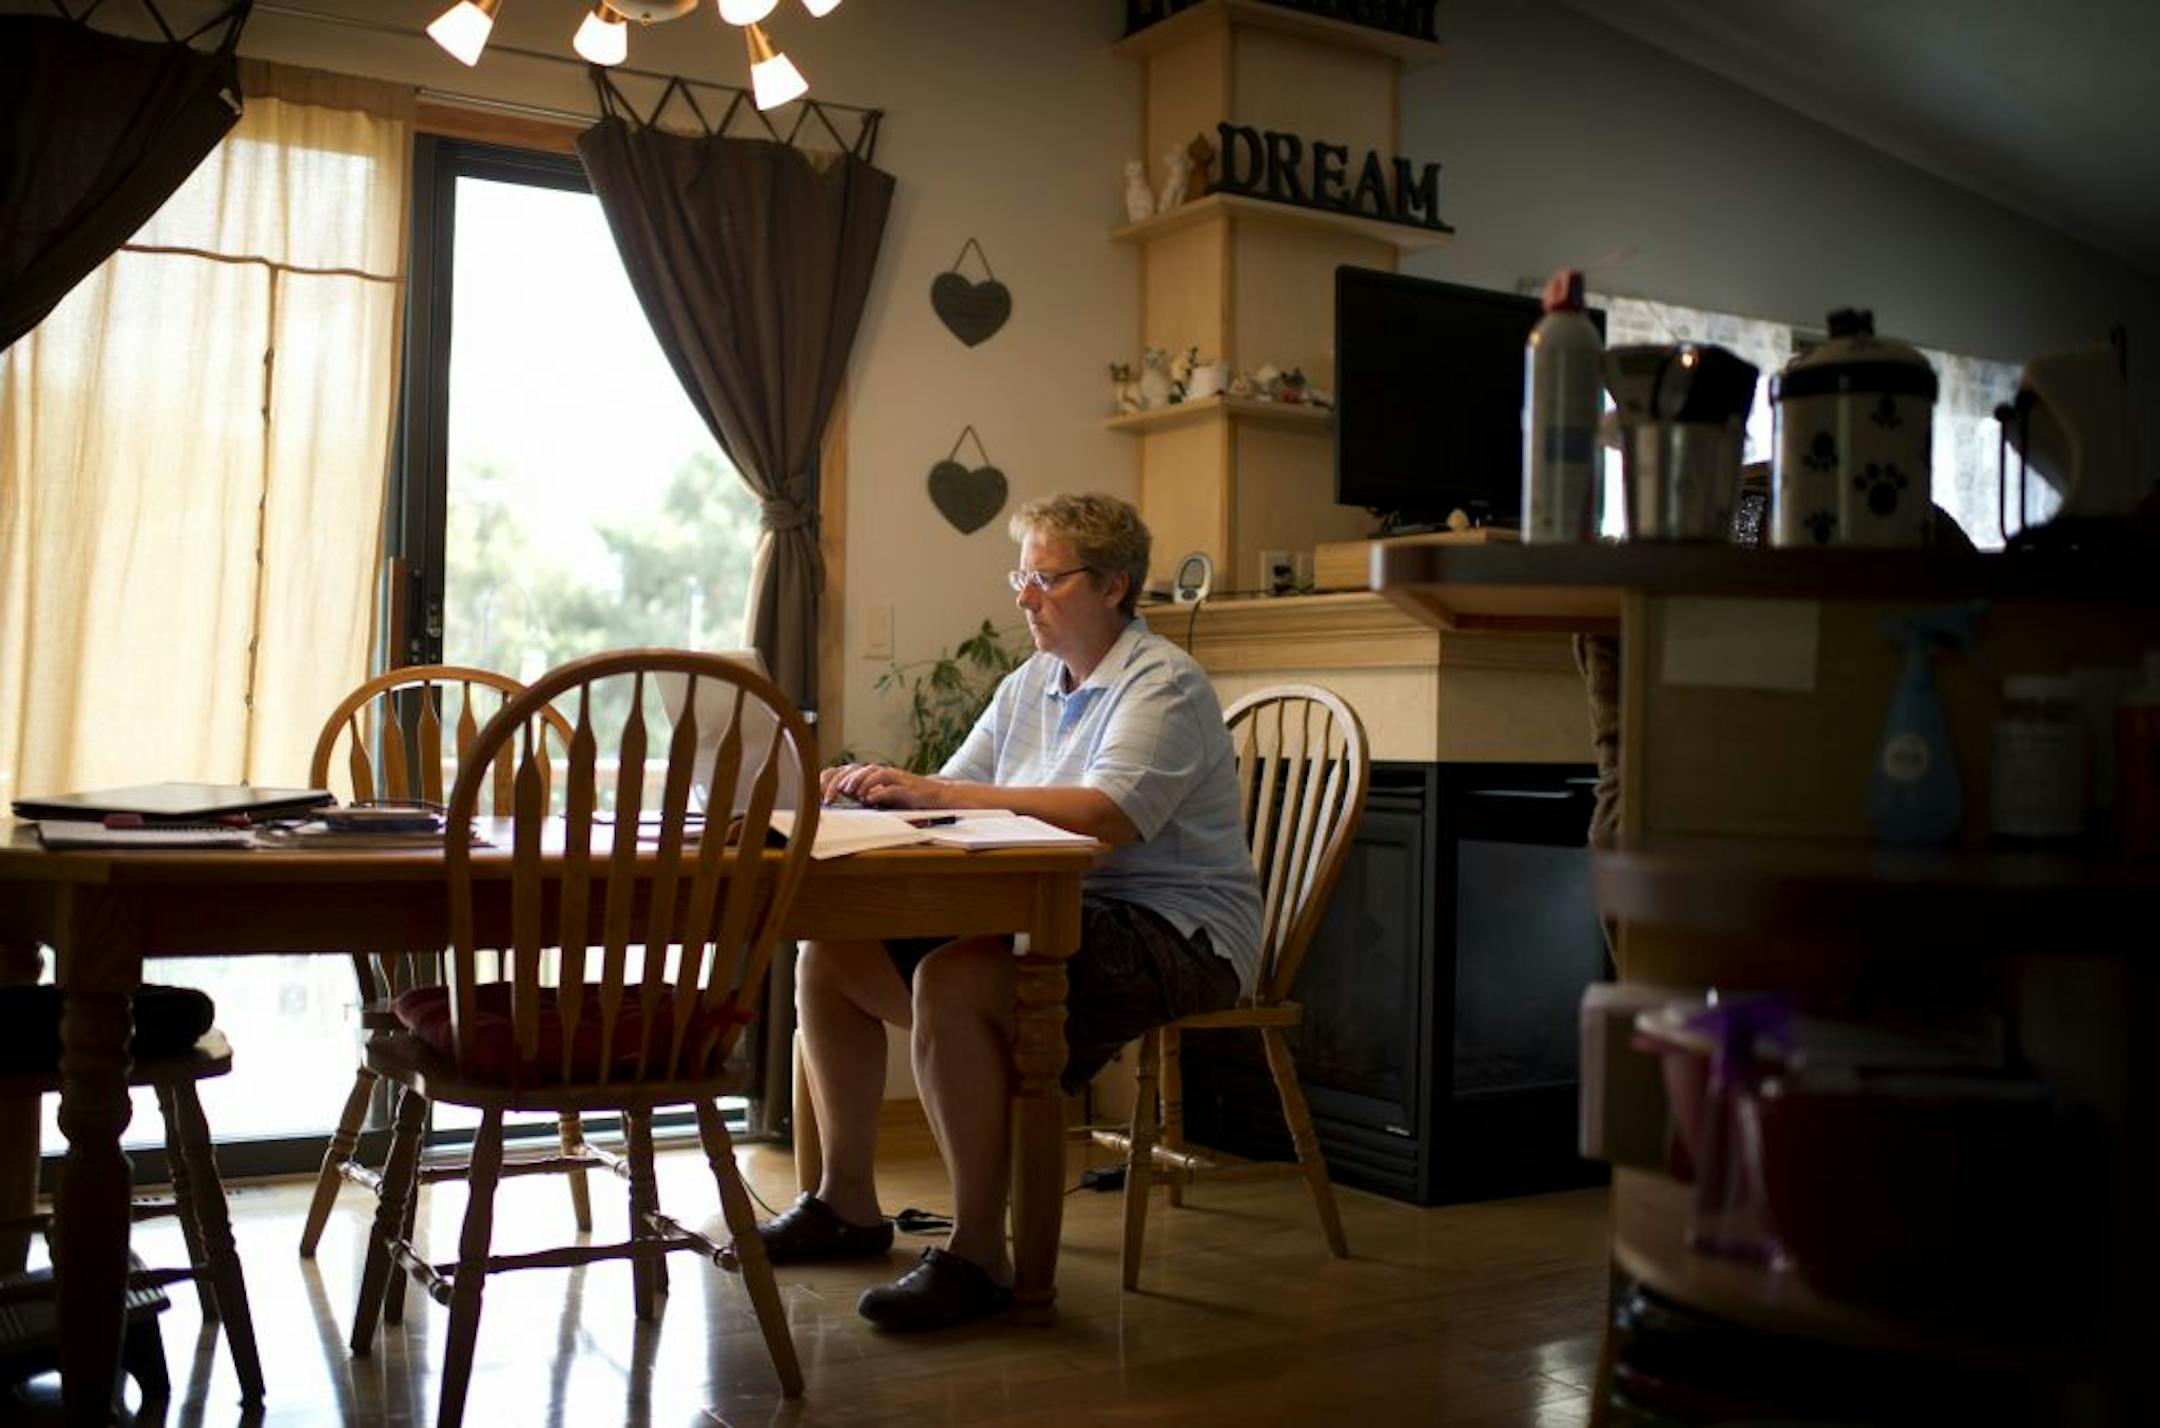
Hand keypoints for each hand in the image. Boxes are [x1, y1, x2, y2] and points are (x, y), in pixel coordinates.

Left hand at [821, 762, 941, 809]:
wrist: (934, 797)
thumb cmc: (902, 799)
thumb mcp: (875, 797)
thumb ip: (856, 795)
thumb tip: (830, 802)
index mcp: (867, 776)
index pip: (841, 772)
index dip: (827, 781)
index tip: (817, 796)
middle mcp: (877, 773)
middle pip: (852, 769)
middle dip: (837, 782)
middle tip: (827, 797)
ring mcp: (893, 777)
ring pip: (871, 772)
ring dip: (857, 781)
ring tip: (848, 792)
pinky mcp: (906, 787)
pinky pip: (891, 786)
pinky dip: (879, 791)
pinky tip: (870, 799)